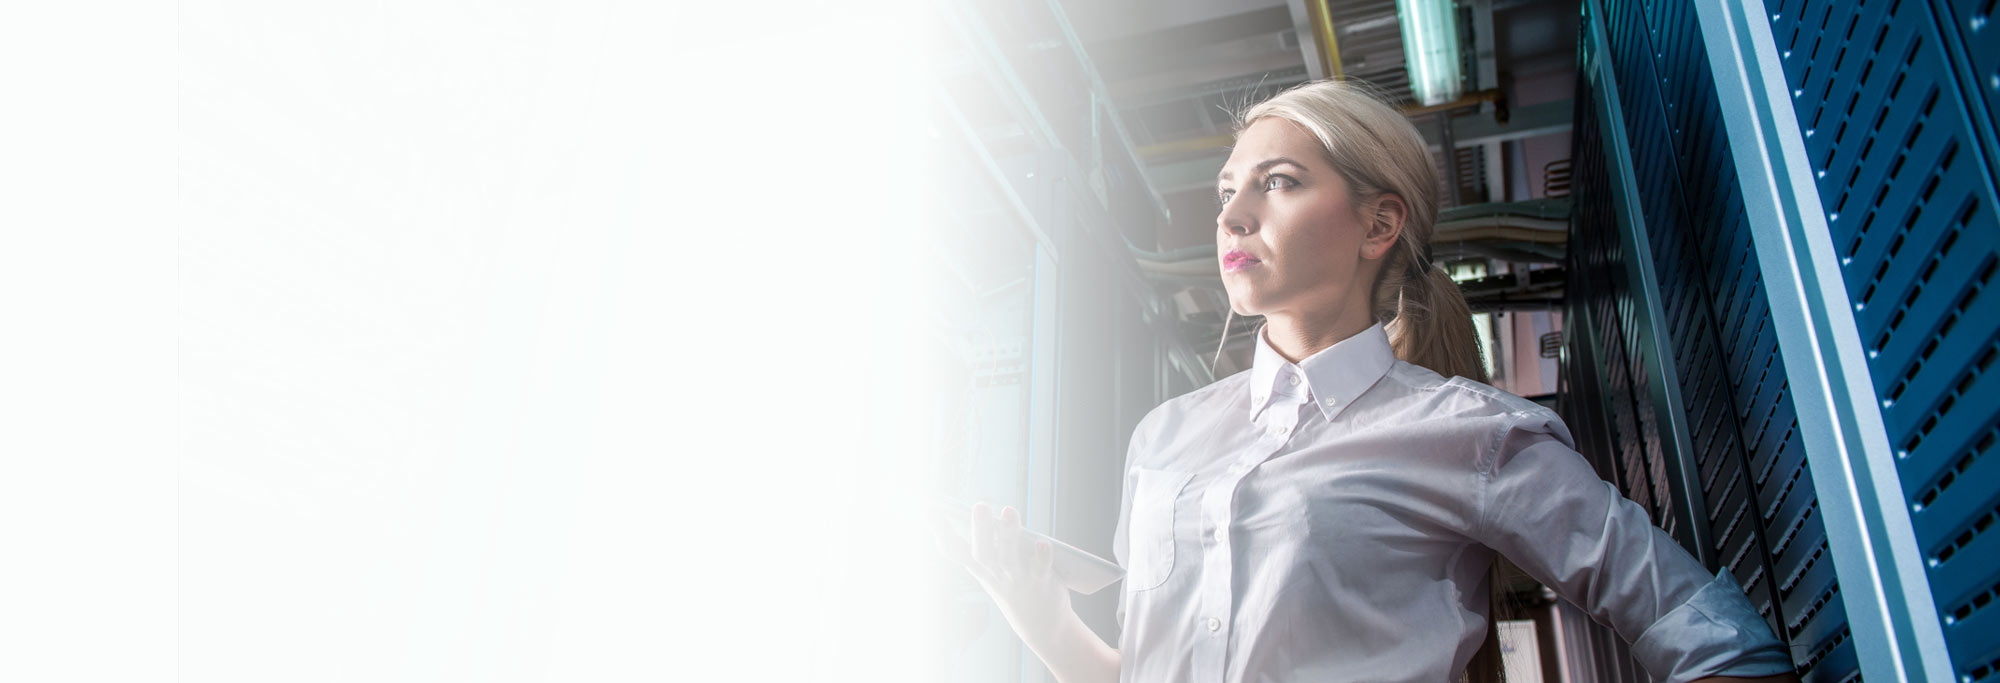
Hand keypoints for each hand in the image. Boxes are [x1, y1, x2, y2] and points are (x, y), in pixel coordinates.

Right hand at [929, 501, 1073, 647]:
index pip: (955, 550)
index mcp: (980, 567)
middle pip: (983, 552)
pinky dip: (1041, 557)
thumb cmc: (1014, 585)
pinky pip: (1040, 569)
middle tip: (978, 506)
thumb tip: (979, 511)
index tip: (928, 509)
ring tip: (1008, 511)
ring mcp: (1017, 580)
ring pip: (1010, 557)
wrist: (1041, 625)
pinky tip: (1042, 543)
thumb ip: (987, 540)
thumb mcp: (994, 567)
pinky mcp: (1041, 584)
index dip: (941, 531)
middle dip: (980, 529)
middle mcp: (995, 573)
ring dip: (1009, 534)